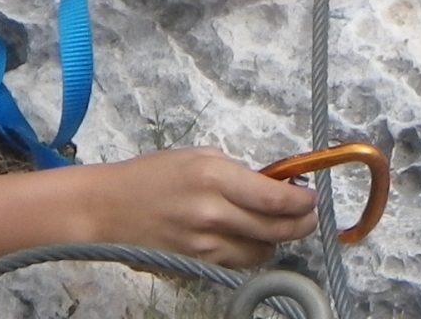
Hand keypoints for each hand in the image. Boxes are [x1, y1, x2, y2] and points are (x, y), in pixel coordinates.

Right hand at [78, 149, 318, 265]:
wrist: (107, 208)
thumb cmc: (154, 174)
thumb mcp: (201, 157)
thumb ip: (239, 173)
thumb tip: (276, 186)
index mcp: (215, 178)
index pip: (275, 199)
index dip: (303, 202)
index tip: (313, 198)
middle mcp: (212, 214)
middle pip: (275, 230)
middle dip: (301, 224)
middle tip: (308, 216)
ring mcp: (203, 244)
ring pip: (260, 252)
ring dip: (277, 240)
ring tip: (278, 226)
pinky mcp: (194, 264)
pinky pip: (237, 263)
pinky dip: (251, 253)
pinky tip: (250, 238)